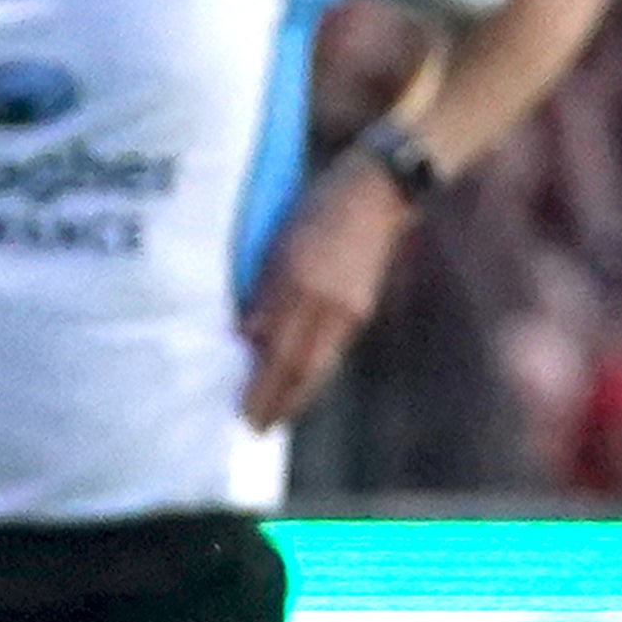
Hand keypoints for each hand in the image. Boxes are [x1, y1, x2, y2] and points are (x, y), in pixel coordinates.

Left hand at [236, 154, 411, 429]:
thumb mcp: (278, 243)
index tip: (243, 414)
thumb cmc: (317, 208)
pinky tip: (300, 382)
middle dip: (277, 404)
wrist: (378, 192)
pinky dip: (313, 372)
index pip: (275, 351)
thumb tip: (245, 337)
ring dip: (296, 395)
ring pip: (318, 365)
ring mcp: (347, 310)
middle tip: (256, 429)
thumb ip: (263, 291)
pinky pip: (332, 351)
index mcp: (299, 285)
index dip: (261, 388)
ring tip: (276, 415)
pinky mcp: (360, 309)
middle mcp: (326, 305)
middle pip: (298, 369)